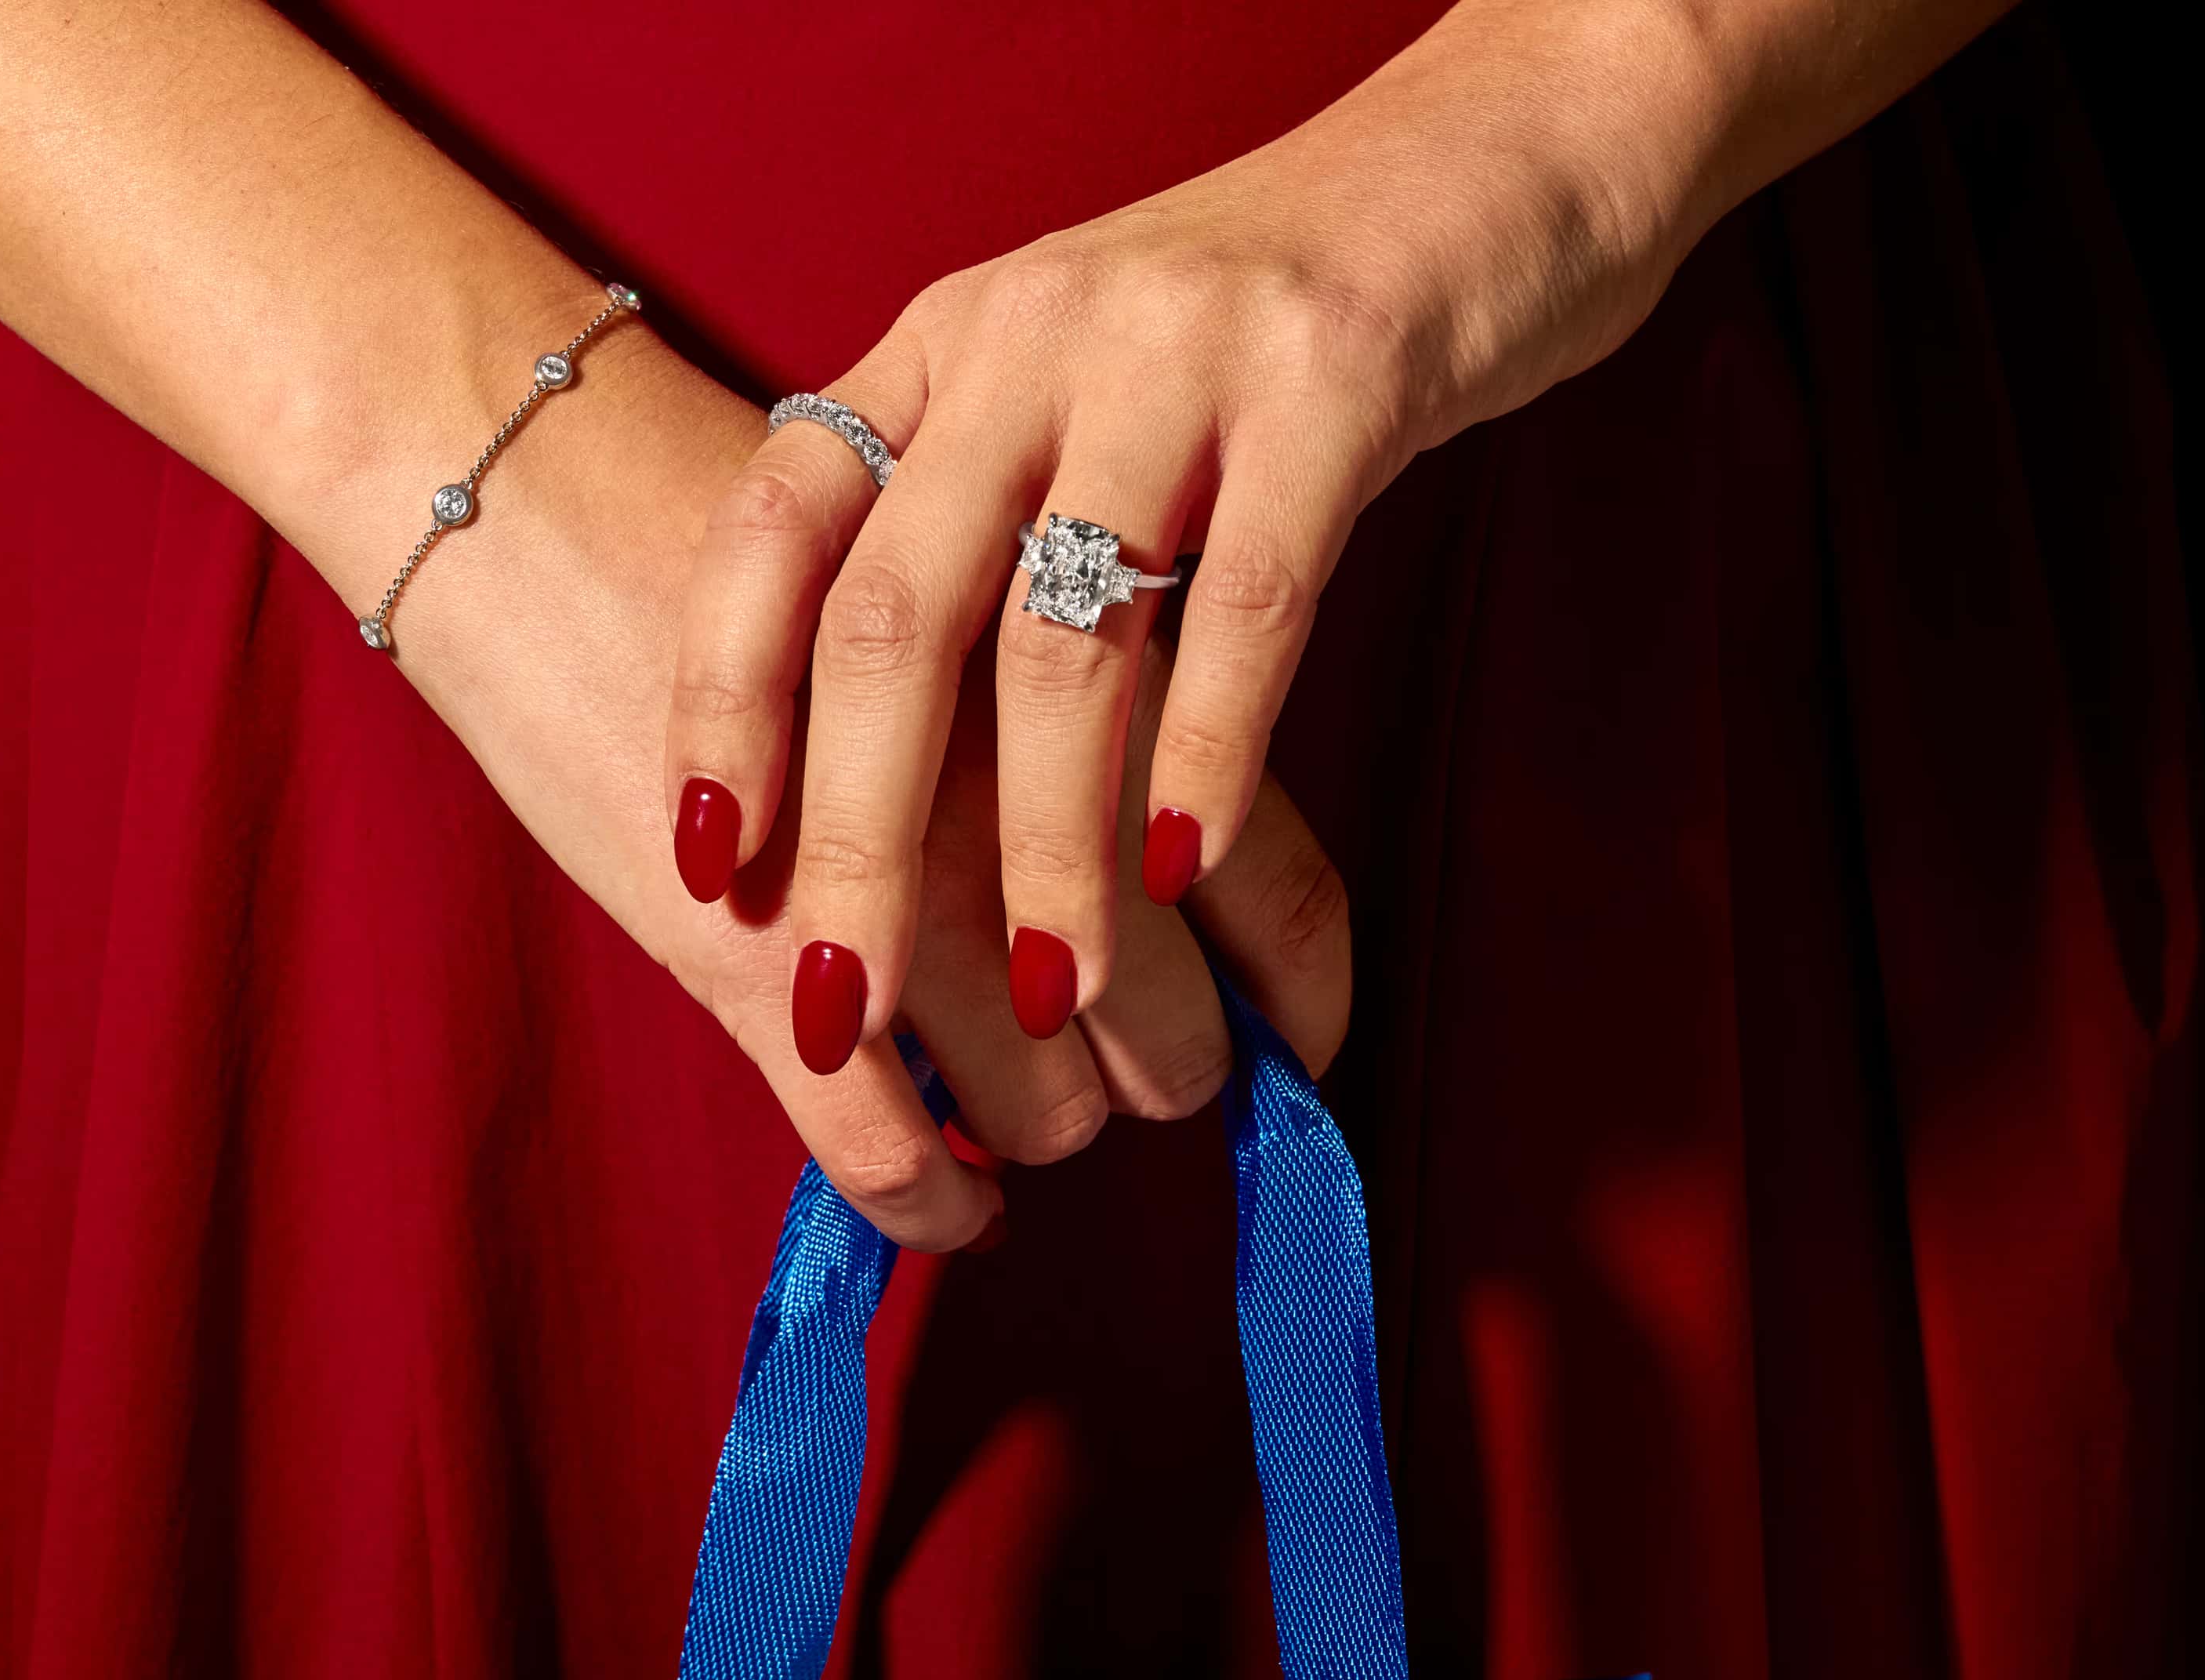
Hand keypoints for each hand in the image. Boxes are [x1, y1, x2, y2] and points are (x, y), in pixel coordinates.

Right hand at [363, 336, 1349, 1249]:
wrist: (541, 494)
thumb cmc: (762, 526)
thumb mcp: (966, 581)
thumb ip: (1090, 690)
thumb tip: (1190, 846)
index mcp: (1090, 683)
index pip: (1274, 885)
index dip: (1299, 998)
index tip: (1295, 1043)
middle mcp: (1009, 801)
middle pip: (1168, 1016)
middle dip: (1175, 1071)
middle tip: (1144, 1062)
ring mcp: (885, 893)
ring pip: (1040, 1103)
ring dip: (1049, 1126)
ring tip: (1025, 1103)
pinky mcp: (750, 964)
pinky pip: (880, 1147)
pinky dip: (929, 1198)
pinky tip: (954, 1200)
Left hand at [663, 38, 1692, 1070]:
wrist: (1495, 148)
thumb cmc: (1266, 324)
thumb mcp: (1074, 390)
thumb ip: (986, 532)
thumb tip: (895, 779)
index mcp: (943, 344)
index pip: (774, 532)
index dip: (722, 703)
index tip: (708, 864)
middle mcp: (1030, 337)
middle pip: (895, 619)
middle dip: (859, 837)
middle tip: (848, 1006)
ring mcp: (1178, 350)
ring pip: (1066, 637)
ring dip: (1047, 843)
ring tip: (1055, 991)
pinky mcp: (1337, 378)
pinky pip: (1252, 604)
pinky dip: (1209, 756)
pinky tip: (1187, 874)